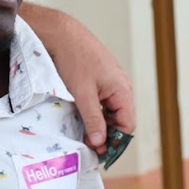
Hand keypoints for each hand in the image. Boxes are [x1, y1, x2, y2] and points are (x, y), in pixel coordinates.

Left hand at [19, 3, 136, 152]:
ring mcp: (109, 83)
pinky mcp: (98, 80)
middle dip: (106, 135)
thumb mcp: (83, 93)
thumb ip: (93, 119)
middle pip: (120, 120)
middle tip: (88, 147)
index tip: (99, 153)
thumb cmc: (74, 59)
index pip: (127, 125)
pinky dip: (93, 113)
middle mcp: (120, 87)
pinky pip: (101, 103)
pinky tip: (80, 120)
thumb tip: (100, 141)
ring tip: (83, 136)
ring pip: (109, 112)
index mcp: (122, 89)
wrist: (61, 34)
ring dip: (99, 125)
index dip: (115, 142)